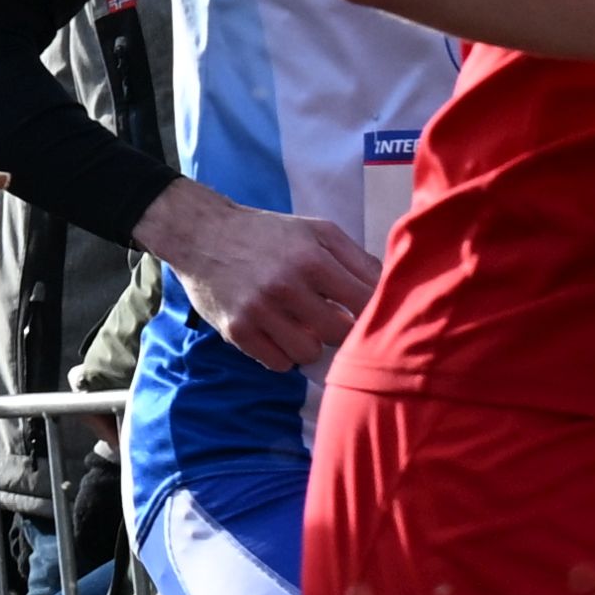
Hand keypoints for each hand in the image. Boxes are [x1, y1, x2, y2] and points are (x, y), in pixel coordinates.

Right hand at [157, 190, 377, 371]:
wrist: (201, 234)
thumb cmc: (267, 233)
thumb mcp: (317, 231)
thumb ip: (358, 259)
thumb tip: (393, 289)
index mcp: (312, 260)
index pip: (365, 304)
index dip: (373, 312)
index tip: (367, 313)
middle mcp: (285, 287)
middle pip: (340, 334)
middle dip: (340, 329)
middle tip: (330, 318)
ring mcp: (258, 312)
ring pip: (308, 354)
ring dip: (309, 343)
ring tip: (299, 325)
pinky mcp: (236, 331)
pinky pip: (278, 363)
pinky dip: (282, 353)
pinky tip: (277, 333)